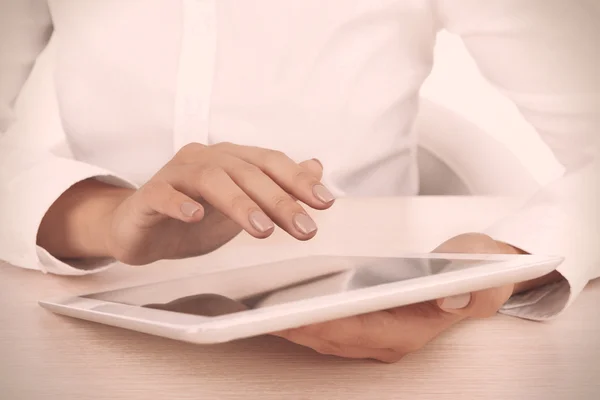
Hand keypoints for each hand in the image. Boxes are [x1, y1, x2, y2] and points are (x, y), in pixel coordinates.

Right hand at [38, 142, 334, 263]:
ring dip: (240, 203)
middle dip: (278, 200)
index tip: (324, 203)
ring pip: (210, 178)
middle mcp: (203, 158)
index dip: (297, 180)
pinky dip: (180, 203)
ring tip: (263, 230)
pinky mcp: (148, 197)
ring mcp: (174, 175)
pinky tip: (196, 216)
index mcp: (228, 158)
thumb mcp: (243, 205)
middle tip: (303, 228)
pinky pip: (163, 194)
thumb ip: (276, 186)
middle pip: (245, 171)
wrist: (139, 230)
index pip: (269, 162)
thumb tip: (316, 167)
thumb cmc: (193, 216)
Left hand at [275, 233, 558, 362]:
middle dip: (293, 324)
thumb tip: (451, 300)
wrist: (484, 271)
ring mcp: (377, 330)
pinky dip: (304, 311)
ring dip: (292, 320)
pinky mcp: (368, 319)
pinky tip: (283, 297)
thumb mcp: (486, 270)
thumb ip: (475, 288)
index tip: (288, 315)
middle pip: (330, 334)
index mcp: (411, 328)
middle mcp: (389, 336)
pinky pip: (329, 321)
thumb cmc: (479, 268)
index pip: (357, 330)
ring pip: (325, 331)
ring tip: (256, 304)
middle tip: (254, 309)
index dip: (321, 324)